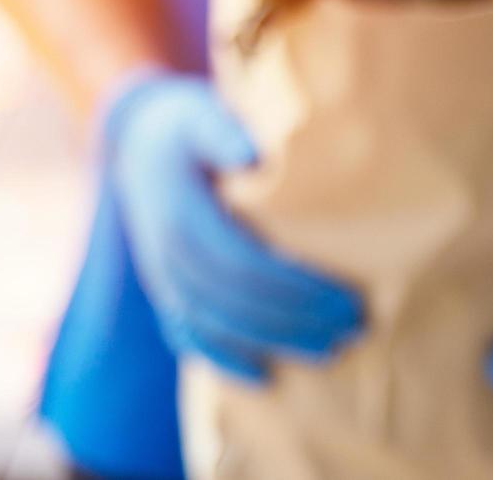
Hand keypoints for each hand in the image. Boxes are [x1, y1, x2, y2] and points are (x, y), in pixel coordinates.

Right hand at [103, 72, 363, 381]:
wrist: (136, 139)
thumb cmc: (187, 124)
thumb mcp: (202, 114)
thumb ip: (225, 130)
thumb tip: (254, 156)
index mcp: (182, 215)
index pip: (244, 266)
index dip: (295, 289)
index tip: (346, 299)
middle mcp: (166, 254)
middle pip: (235, 303)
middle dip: (297, 320)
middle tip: (355, 328)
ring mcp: (161, 276)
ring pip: (214, 326)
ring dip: (272, 344)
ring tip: (329, 351)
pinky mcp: (164, 288)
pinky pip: (187, 334)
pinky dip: (222, 360)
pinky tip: (263, 377)